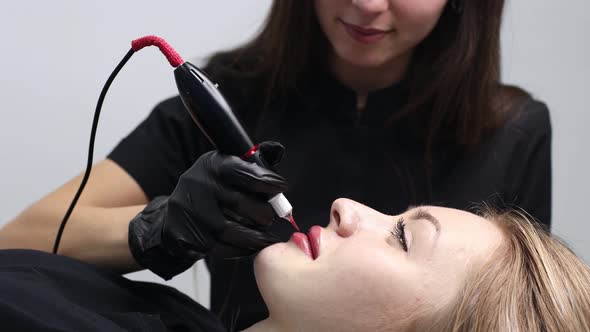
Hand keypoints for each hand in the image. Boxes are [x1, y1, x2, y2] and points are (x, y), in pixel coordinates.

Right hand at [128, 141, 286, 278]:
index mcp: (213, 165)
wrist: (175, 216)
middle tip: (270, 218)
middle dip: (262, 213)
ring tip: (266, 238)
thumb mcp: (228, 168)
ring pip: (230, 230)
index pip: (244, 171)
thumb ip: (254, 161)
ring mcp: (190, 211)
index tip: (281, 188)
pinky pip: (219, 248)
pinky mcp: (185, 235)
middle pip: (240, 203)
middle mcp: (199, 184)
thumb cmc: (212, 191)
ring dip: (254, 237)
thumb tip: (277, 150)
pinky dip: (239, 250)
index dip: (267, 181)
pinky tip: (248, 247)